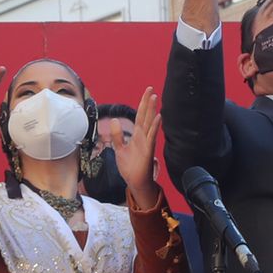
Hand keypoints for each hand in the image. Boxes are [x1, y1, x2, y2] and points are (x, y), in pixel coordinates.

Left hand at [112, 87, 162, 209]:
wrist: (135, 182)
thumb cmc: (130, 167)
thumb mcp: (119, 149)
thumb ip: (117, 135)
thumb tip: (114, 120)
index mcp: (136, 135)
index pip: (140, 116)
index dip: (143, 103)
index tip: (147, 92)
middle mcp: (143, 137)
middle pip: (146, 116)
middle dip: (148, 103)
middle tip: (151, 90)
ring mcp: (147, 143)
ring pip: (150, 124)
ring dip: (152, 111)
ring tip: (155, 98)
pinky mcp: (148, 151)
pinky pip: (152, 136)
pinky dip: (155, 127)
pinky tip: (158, 117)